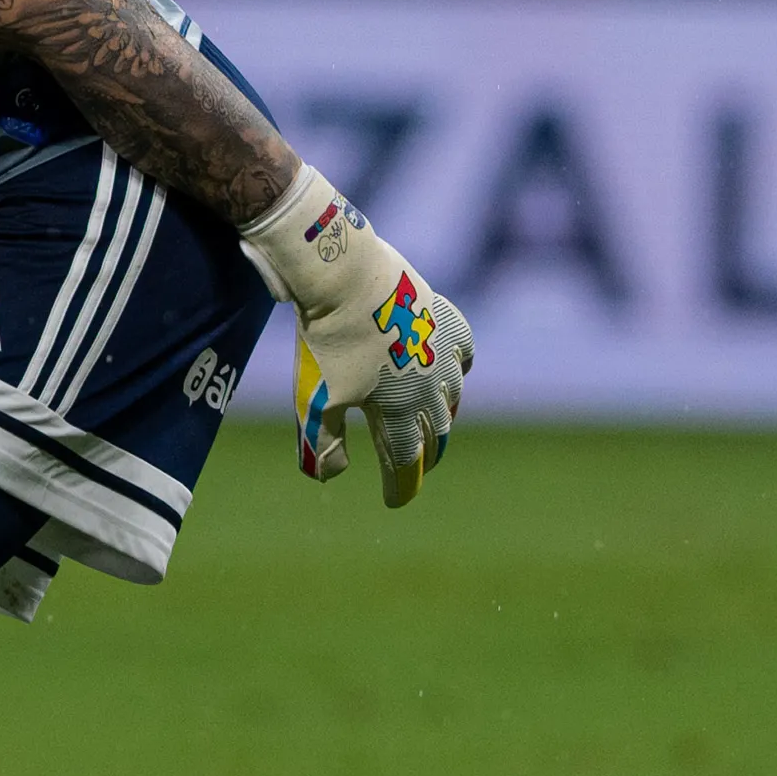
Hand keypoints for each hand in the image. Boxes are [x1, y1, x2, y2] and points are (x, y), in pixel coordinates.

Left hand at [238, 165, 473, 507]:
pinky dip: (459, 368)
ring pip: (452, 396)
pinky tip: (454, 370)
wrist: (343, 274)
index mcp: (399, 412)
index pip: (405, 462)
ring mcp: (442, 352)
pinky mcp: (444, 319)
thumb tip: (331, 477)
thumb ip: (324, 444)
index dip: (400, 486)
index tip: (394, 501)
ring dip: (443, 415)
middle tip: (416, 465)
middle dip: (425, 455)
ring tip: (434, 423)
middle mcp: (431, 388)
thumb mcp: (314, 400)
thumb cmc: (325, 341)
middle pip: (434, 433)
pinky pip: (462, 352)